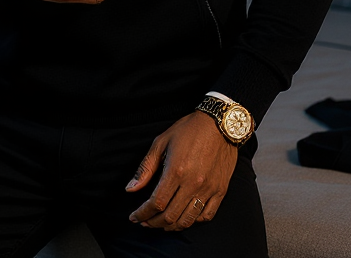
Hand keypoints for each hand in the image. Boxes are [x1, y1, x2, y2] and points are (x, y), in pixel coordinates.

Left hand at [126, 111, 237, 230]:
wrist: (220, 123)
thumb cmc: (189, 130)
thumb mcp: (161, 142)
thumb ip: (145, 168)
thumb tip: (130, 189)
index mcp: (176, 171)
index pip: (156, 203)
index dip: (142, 214)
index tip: (134, 217)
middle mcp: (193, 183)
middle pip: (170, 216)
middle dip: (153, 223)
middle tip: (145, 222)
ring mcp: (208, 188)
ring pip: (188, 220)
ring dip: (171, 226)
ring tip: (162, 223)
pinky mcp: (220, 190)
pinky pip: (207, 215)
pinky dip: (193, 221)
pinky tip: (184, 217)